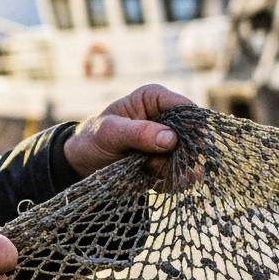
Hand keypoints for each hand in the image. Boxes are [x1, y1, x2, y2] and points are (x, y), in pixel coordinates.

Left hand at [62, 84, 195, 177]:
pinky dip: (170, 180)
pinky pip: (183, 175)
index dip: (189, 128)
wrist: (84, 164)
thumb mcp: (109, 133)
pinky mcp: (170, 162)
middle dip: (179, 154)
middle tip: (154, 164)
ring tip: (147, 169)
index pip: (186, 109)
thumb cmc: (93, 139)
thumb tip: (171, 138)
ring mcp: (171, 141)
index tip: (174, 146)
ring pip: (191, 158)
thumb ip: (138, 133)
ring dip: (172, 169)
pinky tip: (149, 178)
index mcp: (154, 99)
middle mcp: (168, 118)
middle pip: (194, 136)